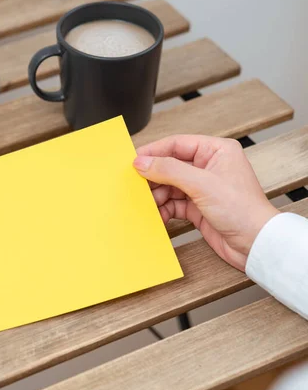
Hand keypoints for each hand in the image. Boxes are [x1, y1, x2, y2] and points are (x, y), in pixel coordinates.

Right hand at [133, 135, 278, 271]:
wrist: (256, 245)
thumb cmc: (243, 210)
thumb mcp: (202, 184)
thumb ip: (169, 170)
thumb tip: (142, 162)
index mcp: (216, 151)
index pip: (177, 144)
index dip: (154, 151)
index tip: (133, 161)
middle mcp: (209, 166)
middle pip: (170, 165)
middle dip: (153, 177)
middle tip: (135, 185)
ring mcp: (202, 188)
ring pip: (169, 186)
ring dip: (156, 195)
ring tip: (147, 203)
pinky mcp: (198, 207)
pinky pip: (173, 203)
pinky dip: (163, 209)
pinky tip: (157, 215)